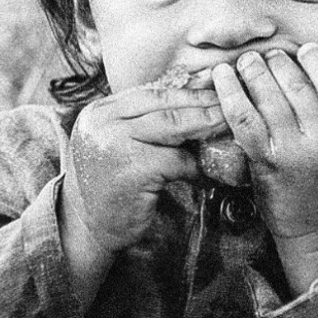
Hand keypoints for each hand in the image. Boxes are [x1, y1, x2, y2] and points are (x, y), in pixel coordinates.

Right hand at [60, 83, 224, 303]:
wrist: (88, 229)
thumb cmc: (108, 186)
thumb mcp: (114, 144)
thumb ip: (139, 123)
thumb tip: (190, 100)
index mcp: (99, 112)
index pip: (150, 92)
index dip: (185, 90)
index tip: (213, 89)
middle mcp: (103, 124)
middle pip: (163, 104)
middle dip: (201, 103)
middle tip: (230, 103)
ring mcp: (115, 145)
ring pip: (173, 126)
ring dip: (205, 126)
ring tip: (227, 126)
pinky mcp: (133, 170)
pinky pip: (177, 160)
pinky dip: (196, 166)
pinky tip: (208, 171)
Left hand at [212, 44, 317, 292]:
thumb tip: (314, 64)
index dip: (317, 60)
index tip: (304, 50)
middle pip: (298, 85)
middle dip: (279, 62)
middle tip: (268, 55)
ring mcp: (294, 152)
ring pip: (269, 97)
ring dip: (253, 71)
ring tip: (247, 62)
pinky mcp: (265, 163)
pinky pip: (244, 120)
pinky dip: (230, 94)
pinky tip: (222, 77)